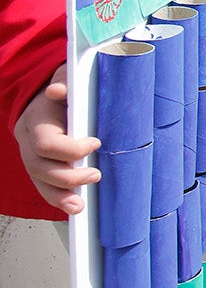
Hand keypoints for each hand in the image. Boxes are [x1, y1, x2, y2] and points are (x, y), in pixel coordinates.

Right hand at [15, 64, 101, 214]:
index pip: (46, 143)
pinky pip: (43, 187)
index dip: (70, 149)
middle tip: (95, 174)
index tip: (95, 144)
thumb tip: (58, 90)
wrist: (51, 99)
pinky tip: (72, 207)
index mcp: (35, 120)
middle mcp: (27, 141)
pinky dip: (57, 199)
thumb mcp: (68, 79)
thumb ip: (66, 82)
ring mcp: (30, 156)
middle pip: (39, 168)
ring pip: (39, 182)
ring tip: (80, 204)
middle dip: (68, 176)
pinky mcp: (39, 167)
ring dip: (60, 196)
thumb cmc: (65, 91)